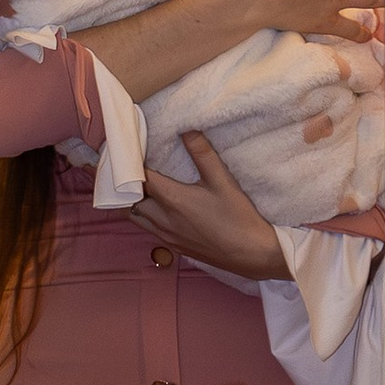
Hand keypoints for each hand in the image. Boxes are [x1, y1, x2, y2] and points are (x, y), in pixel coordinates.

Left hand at [129, 133, 285, 280]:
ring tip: (149, 189)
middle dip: (133, 185)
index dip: (134, 165)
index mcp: (172, 200)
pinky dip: (148, 217)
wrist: (251, 254)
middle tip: (140, 170)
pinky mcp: (175, 248)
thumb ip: (202, 153)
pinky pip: (151, 230)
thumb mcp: (222, 180)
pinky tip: (164, 210)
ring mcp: (168, 236)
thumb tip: (187, 129)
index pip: (141, 179)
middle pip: (133, 200)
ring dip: (138, 203)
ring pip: (138, 218)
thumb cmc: (238, 217)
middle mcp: (164, 220)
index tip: (134, 153)